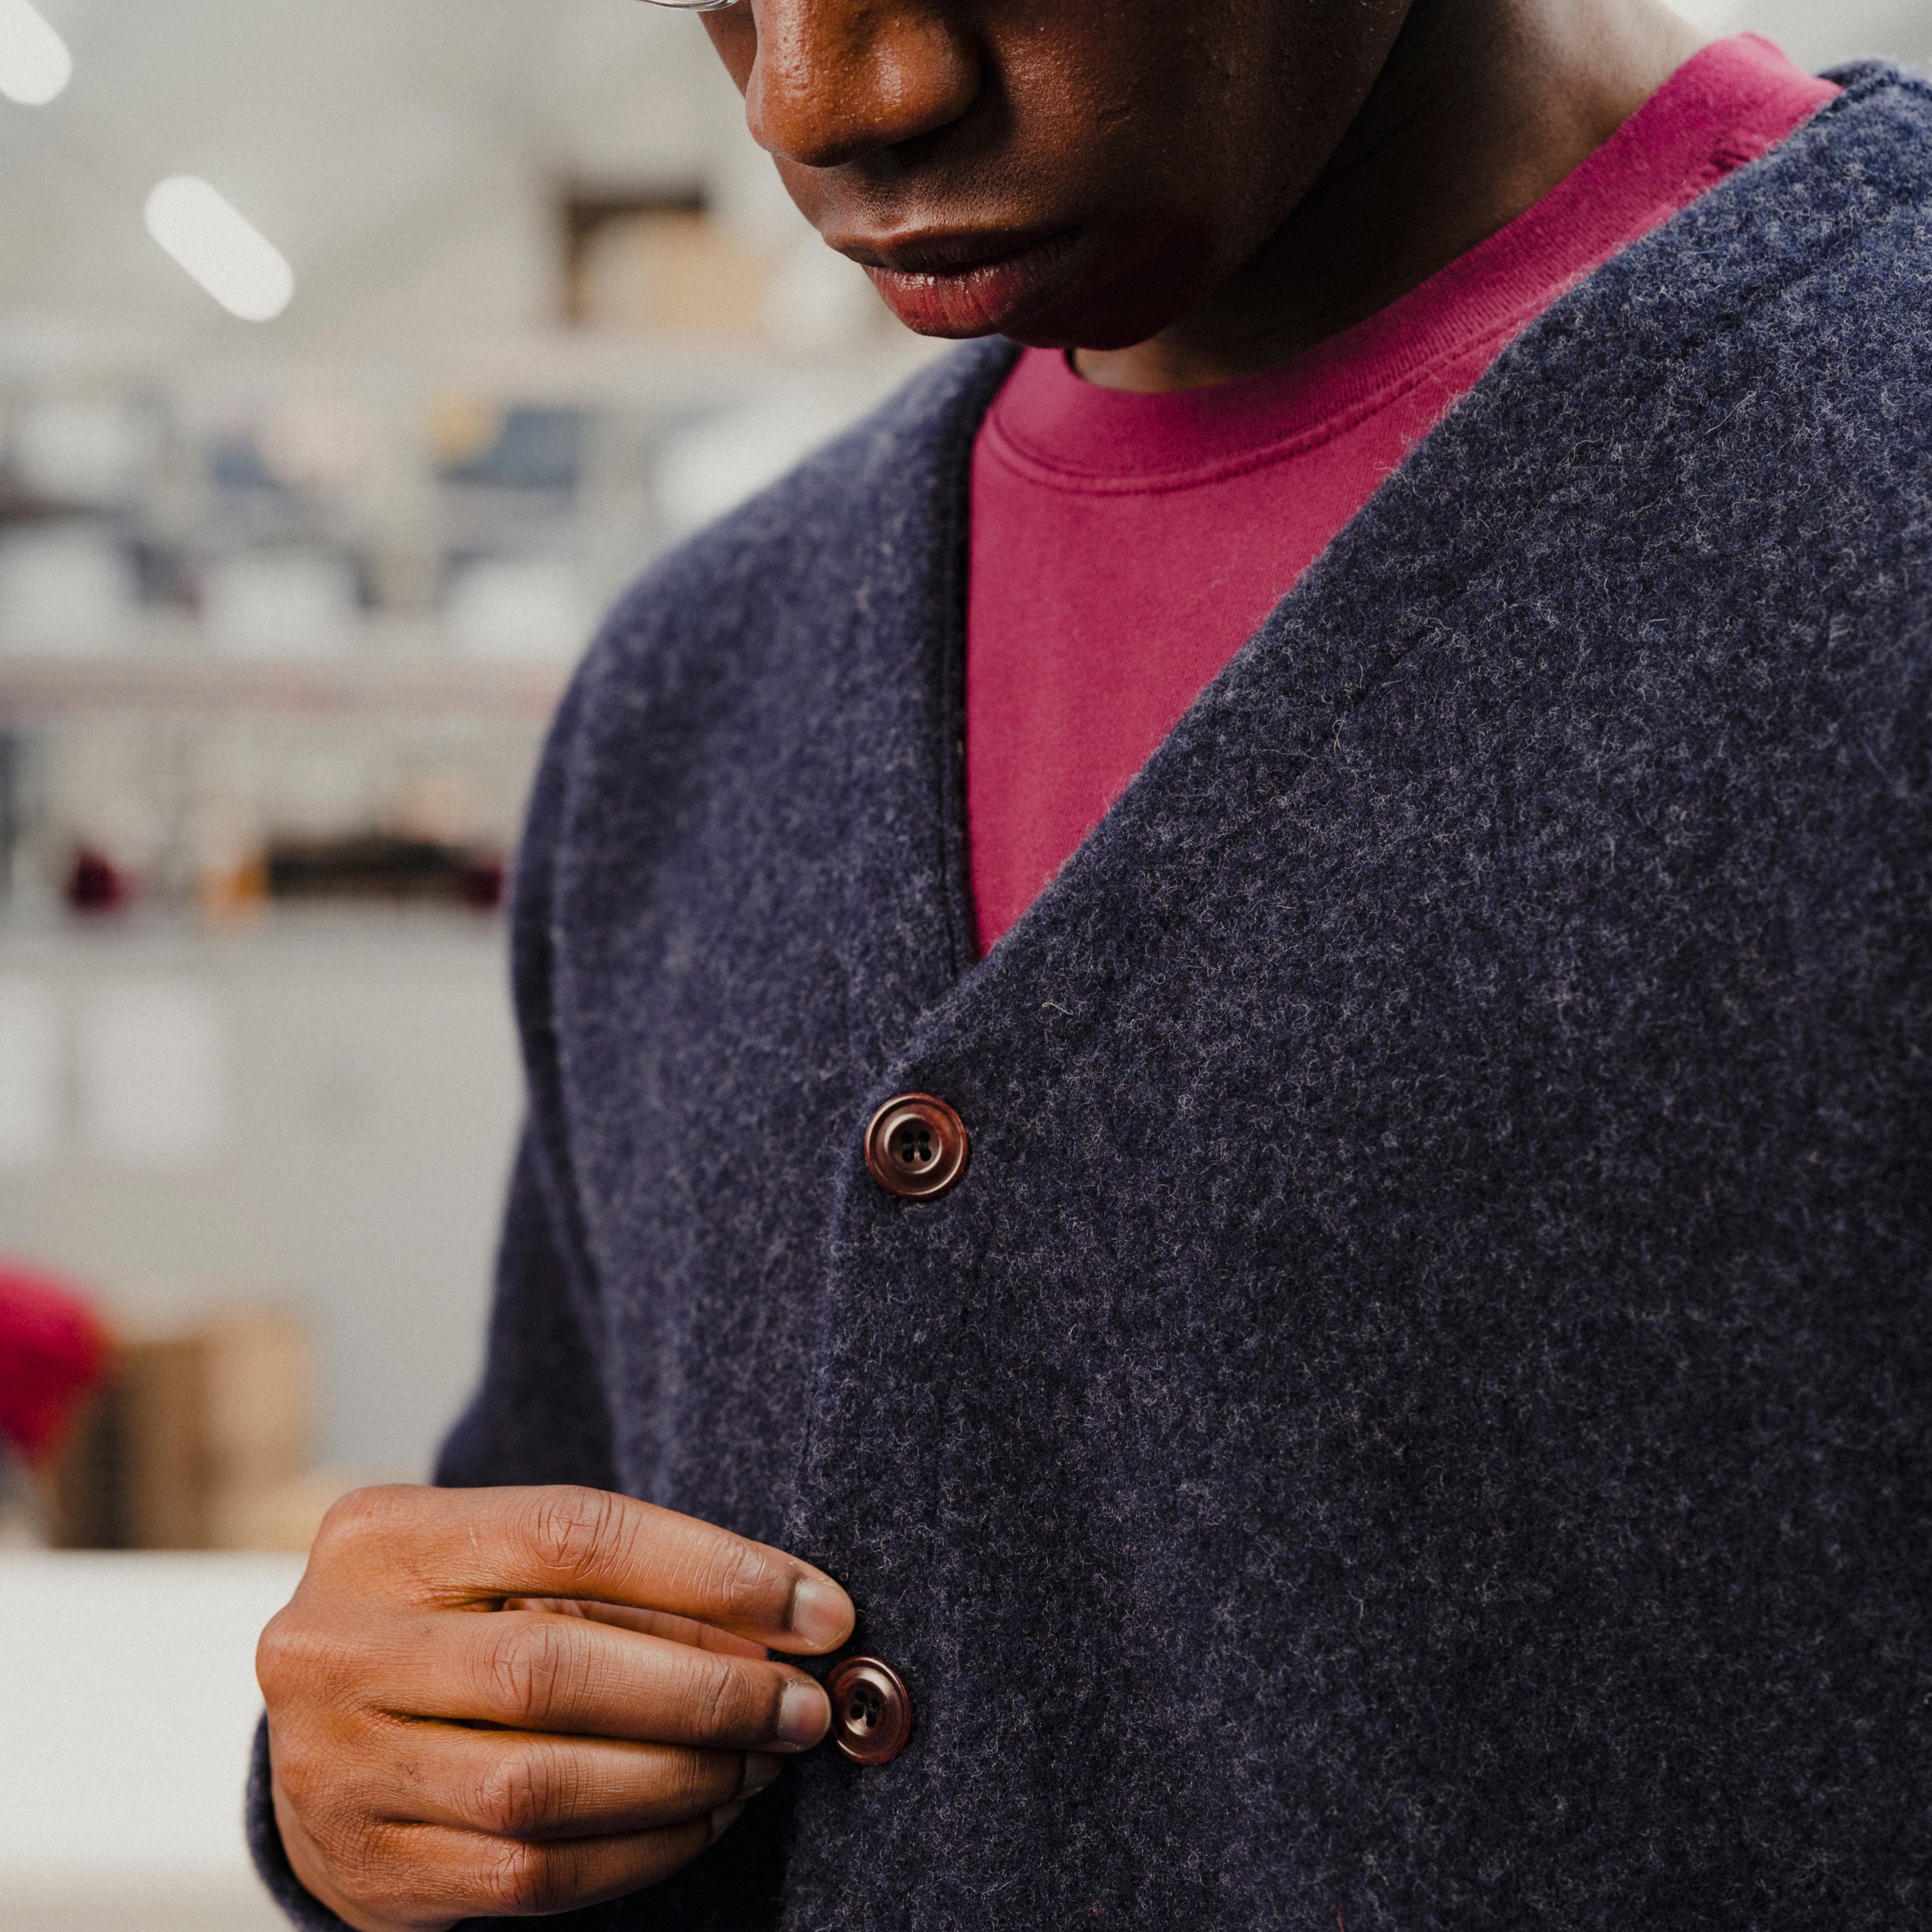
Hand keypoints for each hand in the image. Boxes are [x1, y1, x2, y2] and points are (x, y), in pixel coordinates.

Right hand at [256, 1484, 854, 1931]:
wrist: (314, 1724)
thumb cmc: (452, 1619)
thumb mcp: (509, 1566)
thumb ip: (628, 1588)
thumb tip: (789, 1627)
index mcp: (380, 1538)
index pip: (572, 1534)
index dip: (711, 1571)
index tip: (817, 1610)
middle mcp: (335, 1648)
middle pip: (550, 1668)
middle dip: (706, 1691)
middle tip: (803, 1705)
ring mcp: (337, 1768)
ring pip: (543, 1785)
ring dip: (683, 1778)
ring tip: (763, 1761)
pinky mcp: (368, 1872)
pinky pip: (528, 1874)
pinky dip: (640, 1849)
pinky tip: (705, 1819)